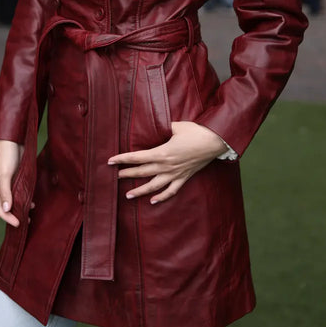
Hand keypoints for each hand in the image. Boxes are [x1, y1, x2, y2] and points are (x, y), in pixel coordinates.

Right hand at [0, 139, 29, 226]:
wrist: (15, 140)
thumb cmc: (6, 155)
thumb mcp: (6, 173)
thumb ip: (6, 191)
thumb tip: (7, 209)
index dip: (7, 217)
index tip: (17, 223)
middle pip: (5, 207)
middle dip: (14, 215)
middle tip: (26, 222)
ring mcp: (8, 185)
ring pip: (13, 201)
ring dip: (21, 208)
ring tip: (30, 215)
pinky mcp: (16, 180)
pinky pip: (19, 194)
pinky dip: (25, 200)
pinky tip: (32, 203)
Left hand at [108, 121, 227, 204]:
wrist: (215, 142)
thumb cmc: (196, 132)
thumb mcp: (177, 126)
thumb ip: (163, 127)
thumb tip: (155, 125)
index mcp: (162, 152)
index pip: (137, 157)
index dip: (123, 159)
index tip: (110, 161)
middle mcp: (167, 166)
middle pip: (142, 172)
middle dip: (127, 174)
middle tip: (114, 177)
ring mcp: (175, 174)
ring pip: (154, 185)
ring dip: (140, 191)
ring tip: (128, 196)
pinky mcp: (184, 177)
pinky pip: (172, 191)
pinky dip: (162, 197)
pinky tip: (153, 201)